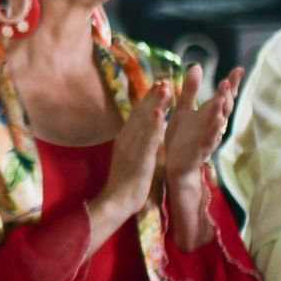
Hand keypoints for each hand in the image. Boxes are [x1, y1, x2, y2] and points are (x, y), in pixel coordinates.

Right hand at [93, 81, 168, 221]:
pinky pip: (148, 140)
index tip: (157, 85)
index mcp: (125, 139)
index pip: (136, 115)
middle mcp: (127, 139)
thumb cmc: (125, 182)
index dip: (147, 99)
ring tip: (165, 88)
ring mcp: (132, 148)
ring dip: (155, 104)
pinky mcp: (139, 159)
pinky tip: (161, 114)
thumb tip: (142, 132)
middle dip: (152, 96)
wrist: (116, 201)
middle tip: (163, 80)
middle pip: (140, 113)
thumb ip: (134, 143)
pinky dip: (154, 126)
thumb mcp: (128, 157)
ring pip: (145, 122)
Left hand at [163, 65, 242, 182]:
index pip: (223, 95)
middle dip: (226, 95)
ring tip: (221, 98)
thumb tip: (197, 66)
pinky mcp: (200, 149)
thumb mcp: (183, 108)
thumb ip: (190, 89)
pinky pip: (209, 139)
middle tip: (226, 82)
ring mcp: (208, 136)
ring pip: (218, 123)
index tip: (239, 69)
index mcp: (208, 113)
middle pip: (224, 107)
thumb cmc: (181, 135)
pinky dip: (213, 131)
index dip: (232, 83)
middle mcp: (212, 123)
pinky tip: (218, 122)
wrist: (174, 163)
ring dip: (220, 111)